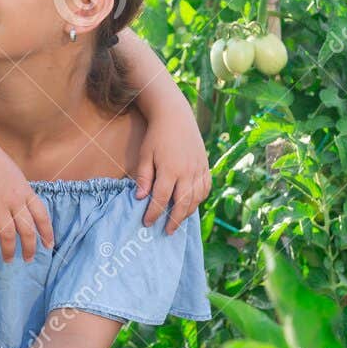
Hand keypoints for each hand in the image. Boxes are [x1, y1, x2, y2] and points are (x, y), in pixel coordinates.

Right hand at [0, 139, 54, 261]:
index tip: (49, 246)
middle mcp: (15, 200)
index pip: (42, 216)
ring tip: (8, 260)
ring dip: (9, 250)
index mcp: (26, 191)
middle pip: (27, 230)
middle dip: (29, 248)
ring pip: (8, 234)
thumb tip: (26, 209)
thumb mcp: (16, 175)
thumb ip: (22, 193)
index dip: (47, 233)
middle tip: (27, 259)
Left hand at [135, 105, 211, 234]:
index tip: (147, 223)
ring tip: (178, 221)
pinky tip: (192, 204)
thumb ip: (144, 177)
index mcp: (169, 169)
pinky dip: (199, 199)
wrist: (175, 116)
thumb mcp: (145, 155)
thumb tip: (140, 198)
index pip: (161, 198)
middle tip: (167, 231)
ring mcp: (198, 169)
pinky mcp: (205, 165)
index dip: (154, 213)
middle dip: (174, 220)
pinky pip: (205, 188)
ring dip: (187, 212)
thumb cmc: (156, 136)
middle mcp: (187, 172)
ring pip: (196, 198)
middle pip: (182, 203)